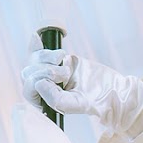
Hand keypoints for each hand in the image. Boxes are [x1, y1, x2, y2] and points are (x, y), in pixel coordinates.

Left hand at [20, 49, 142, 136]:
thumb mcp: (76, 104)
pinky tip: (36, 37)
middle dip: (44, 69)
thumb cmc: (97, 101)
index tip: (56, 79)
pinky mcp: (58, 61)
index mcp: (47, 105)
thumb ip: (55, 99)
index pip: (29, 90)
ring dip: (47, 58)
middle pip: (29, 73)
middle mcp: (46, 90)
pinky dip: (37, 45)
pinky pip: (40, 51)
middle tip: (65, 73)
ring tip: (65, 65)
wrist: (112, 88)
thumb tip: (37, 82)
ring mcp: (51, 75)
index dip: (37, 80)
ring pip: (34, 60)